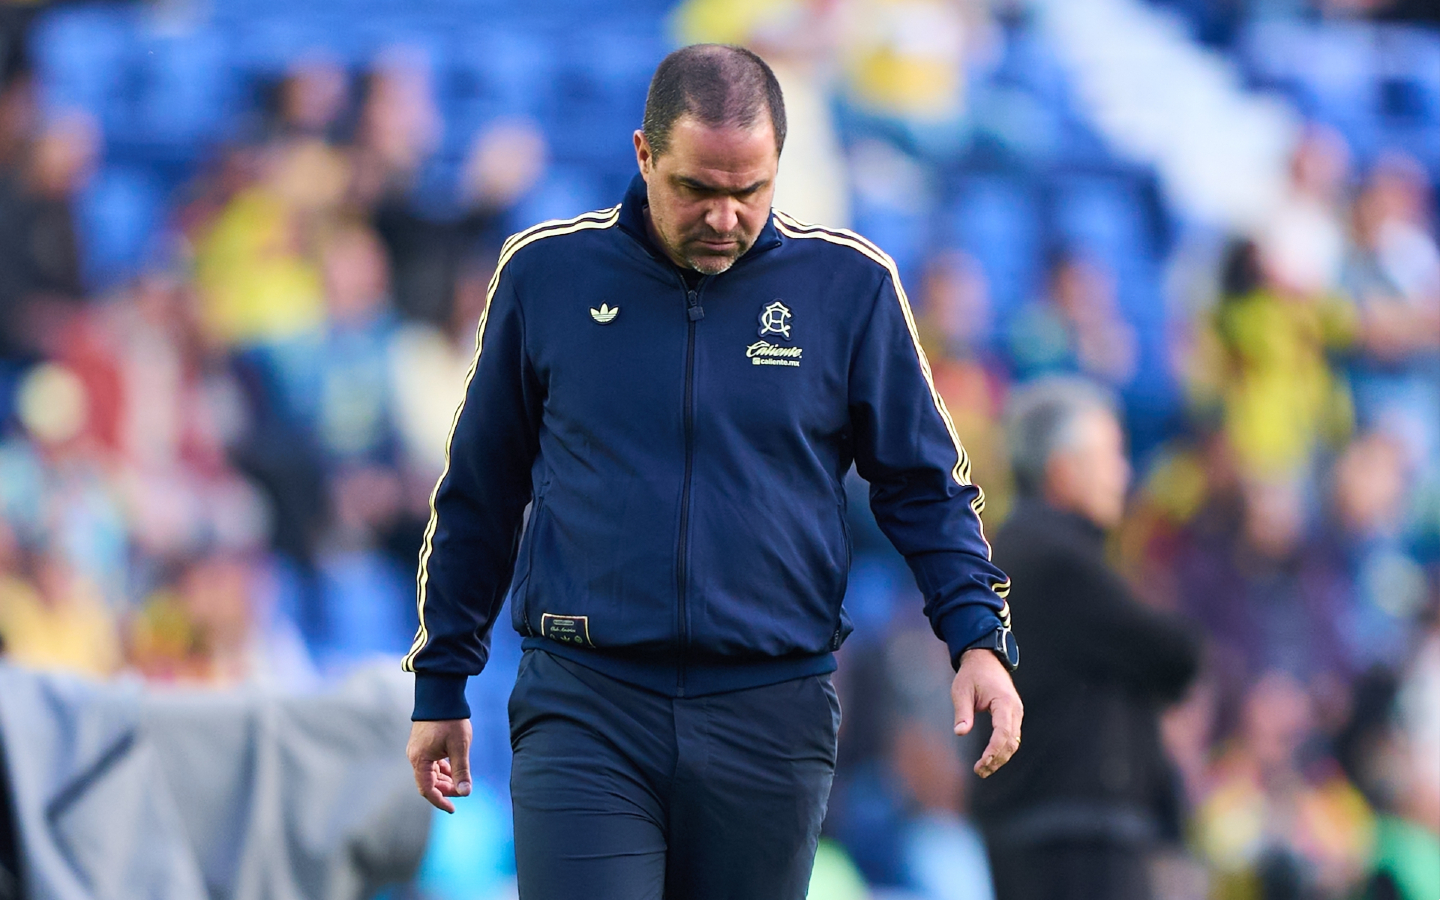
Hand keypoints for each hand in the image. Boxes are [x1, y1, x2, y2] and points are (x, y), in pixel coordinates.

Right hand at [406, 719, 472, 812]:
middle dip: (445, 789)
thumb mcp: (459, 747)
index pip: (427, 789)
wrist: (441, 694)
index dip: (440, 801)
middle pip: (428, 782)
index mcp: (420, 760)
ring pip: (430, 773)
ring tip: (460, 781)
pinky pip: (431, 762)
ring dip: (445, 779)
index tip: (453, 809)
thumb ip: (461, 771)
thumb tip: (465, 792)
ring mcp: (418, 749)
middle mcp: (415, 756)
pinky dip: (442, 768)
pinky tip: (453, 768)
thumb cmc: (450, 720)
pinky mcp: (422, 743)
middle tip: (463, 790)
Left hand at [952, 648, 1022, 777]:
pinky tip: (990, 759)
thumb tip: (960, 733)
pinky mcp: (1013, 715)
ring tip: (983, 770)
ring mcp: (1016, 712)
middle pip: (1011, 741)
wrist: (985, 660)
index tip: (982, 763)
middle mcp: (1015, 709)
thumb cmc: (971, 674)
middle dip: (997, 759)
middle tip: (979, 771)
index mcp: (1003, 702)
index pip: (1002, 732)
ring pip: (1014, 742)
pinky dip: (1003, 749)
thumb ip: (962, 712)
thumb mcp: (961, 691)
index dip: (993, 750)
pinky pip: (1012, 736)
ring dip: (1001, 757)